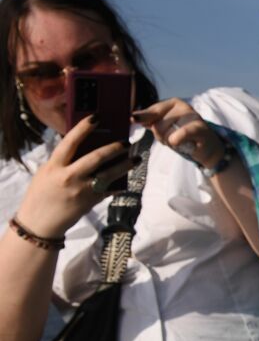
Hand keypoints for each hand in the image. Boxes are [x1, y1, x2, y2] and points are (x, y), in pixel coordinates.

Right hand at [13, 118, 135, 238]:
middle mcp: (69, 177)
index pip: (69, 142)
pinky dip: (119, 184)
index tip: (96, 117)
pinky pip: (110, 190)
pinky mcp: (91, 202)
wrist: (39, 223)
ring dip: (125, 165)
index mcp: (54, 166)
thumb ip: (62, 161)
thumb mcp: (46, 173)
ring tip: (136, 158)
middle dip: (113, 148)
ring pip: (108, 174)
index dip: (83, 128)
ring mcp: (82, 190)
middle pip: (95, 158)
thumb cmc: (41, 194)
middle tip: (126, 141)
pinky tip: (127, 179)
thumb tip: (83, 146)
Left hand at [133, 98, 225, 172]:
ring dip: (170, 142)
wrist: (207, 148)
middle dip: (161, 136)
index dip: (144, 120)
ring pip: (165, 133)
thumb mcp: (165, 125)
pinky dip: (176, 139)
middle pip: (157, 125)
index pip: (151, 111)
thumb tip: (133, 117)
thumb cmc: (184, 136)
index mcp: (174, 103)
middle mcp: (184, 107)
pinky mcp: (199, 129)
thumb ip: (150, 120)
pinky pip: (181, 133)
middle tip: (173, 138)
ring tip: (181, 142)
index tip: (137, 122)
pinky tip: (176, 142)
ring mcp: (193, 118)